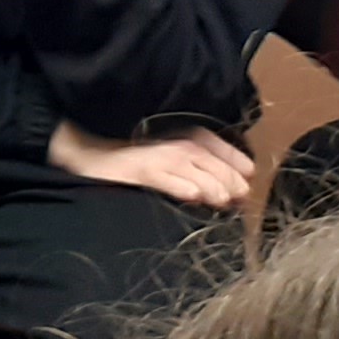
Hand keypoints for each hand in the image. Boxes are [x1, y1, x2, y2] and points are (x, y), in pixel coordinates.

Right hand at [49, 119, 255, 212]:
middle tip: (240, 199)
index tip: (249, 183)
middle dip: (230, 179)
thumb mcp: (173, 163)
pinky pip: (165, 178)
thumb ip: (202, 174)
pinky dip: (181, 185)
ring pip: (193, 169)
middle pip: (211, 161)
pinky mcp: (140, 169)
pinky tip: (193, 196)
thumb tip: (234, 194)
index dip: (238, 165)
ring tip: (224, 201)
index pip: (221, 148)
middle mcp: (176, 143)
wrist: (90, 152)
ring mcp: (158, 156)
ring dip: (212, 184)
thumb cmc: (135, 161)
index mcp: (187, 138)